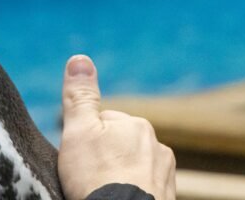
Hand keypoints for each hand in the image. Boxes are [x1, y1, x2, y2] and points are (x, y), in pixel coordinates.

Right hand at [58, 56, 175, 199]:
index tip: (79, 159)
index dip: (85, 141)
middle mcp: (158, 147)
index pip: (103, 124)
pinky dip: (132, 195)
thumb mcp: (78, 131)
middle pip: (119, 146)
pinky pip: (144, 191)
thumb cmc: (97, 179)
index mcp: (137, 124)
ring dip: (119, 178)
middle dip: (104, 159)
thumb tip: (79, 58)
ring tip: (102, 193)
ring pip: (133, 169)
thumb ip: (80, 96)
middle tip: (88, 179)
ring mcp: (166, 176)